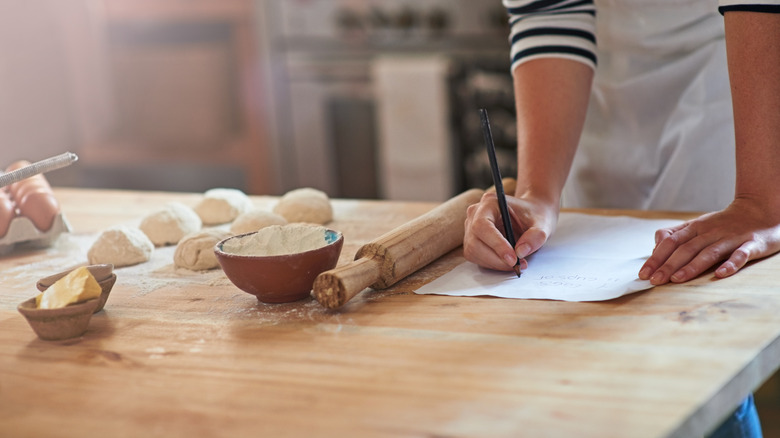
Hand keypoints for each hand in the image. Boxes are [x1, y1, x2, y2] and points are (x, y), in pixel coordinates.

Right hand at [463, 192, 557, 271]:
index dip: (496, 244)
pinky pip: (475, 256)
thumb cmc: (533, 216)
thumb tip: (521, 252)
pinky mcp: (472, 240)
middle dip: (496, 258)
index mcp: (490, 202)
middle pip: (475, 241)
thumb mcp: (542, 224)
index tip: (513, 258)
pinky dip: (492, 263)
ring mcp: (471, 227)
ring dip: (494, 263)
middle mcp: (475, 213)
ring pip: (473, 251)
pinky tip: (506, 261)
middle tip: (517, 265)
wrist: (530, 215)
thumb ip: (535, 236)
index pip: (483, 225)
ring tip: (515, 263)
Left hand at [639, 197, 779, 284]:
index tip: (644, 274)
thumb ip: (676, 235)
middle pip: (686, 249)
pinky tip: (720, 274)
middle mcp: (710, 232)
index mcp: (695, 228)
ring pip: (709, 252)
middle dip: (668, 265)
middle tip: (654, 281)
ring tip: (677, 279)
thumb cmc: (723, 223)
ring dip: (692, 266)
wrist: (761, 209)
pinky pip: (741, 254)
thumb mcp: (697, 225)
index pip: (670, 242)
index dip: (656, 258)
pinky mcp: (752, 244)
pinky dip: (730, 264)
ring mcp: (731, 238)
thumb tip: (655, 249)